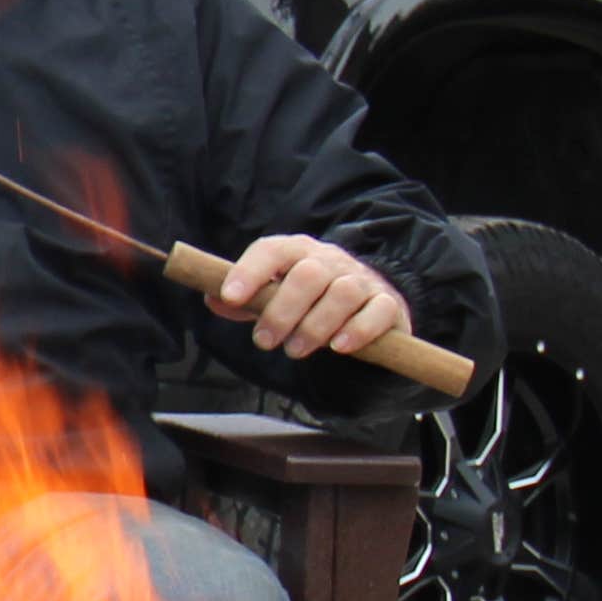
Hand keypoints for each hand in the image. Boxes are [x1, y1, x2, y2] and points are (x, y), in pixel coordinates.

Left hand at [206, 233, 410, 369]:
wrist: (367, 300)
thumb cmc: (309, 299)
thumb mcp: (275, 295)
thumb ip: (246, 300)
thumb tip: (214, 299)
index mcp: (297, 252)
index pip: (271, 250)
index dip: (249, 271)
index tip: (230, 297)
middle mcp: (330, 261)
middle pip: (308, 274)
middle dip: (281, 311)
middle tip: (264, 342)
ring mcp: (362, 280)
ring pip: (342, 293)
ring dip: (315, 325)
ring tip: (295, 350)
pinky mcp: (387, 304)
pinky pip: (378, 310)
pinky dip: (359, 329)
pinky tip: (339, 347)